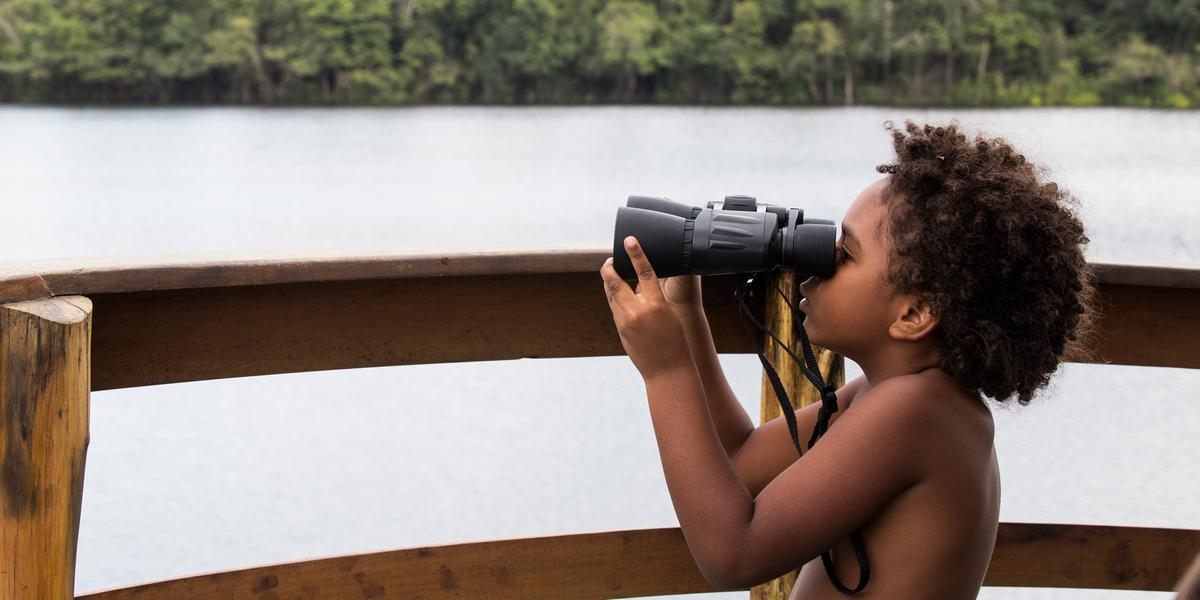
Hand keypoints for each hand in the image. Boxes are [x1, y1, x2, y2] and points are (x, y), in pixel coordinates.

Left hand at [600, 236, 693, 380]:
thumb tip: (640, 287)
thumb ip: (653, 299)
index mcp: (656, 304)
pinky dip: (614, 298)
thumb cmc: (675, 342)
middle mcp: (637, 311)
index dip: (636, 254)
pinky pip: (614, 308)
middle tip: (610, 260)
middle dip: (609, 268)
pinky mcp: (620, 330)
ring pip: (611, 294)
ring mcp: (625, 321)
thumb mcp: (669, 314)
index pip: (644, 272)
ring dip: (610, 282)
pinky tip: (617, 295)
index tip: (630, 241)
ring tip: (611, 273)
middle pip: (616, 281)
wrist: (667, 369)